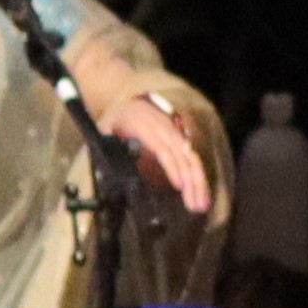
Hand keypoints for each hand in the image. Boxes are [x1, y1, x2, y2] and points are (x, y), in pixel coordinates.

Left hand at [100, 90, 213, 217]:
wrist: (128, 102)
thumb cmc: (115, 120)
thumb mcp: (105, 129)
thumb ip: (109, 146)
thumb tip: (115, 167)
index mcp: (146, 128)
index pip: (163, 150)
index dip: (172, 167)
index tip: (179, 186)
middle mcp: (165, 130)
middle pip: (183, 157)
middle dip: (193, 181)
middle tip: (197, 206)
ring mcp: (175, 134)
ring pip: (192, 158)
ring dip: (199, 182)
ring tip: (202, 205)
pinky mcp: (180, 140)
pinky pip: (192, 158)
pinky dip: (198, 176)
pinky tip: (201, 193)